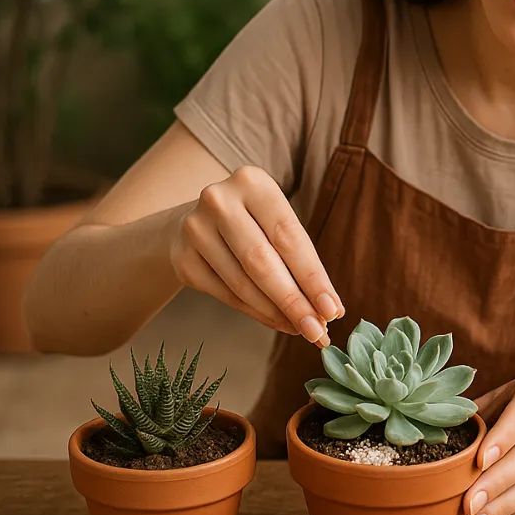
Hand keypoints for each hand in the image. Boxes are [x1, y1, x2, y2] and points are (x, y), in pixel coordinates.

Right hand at [169, 165, 341, 345]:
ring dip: (276, 312)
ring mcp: (195, 229)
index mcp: (252, 182)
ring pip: (243, 283)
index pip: (289, 236)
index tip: (333, 310)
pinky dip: (255, 312)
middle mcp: (219, 200)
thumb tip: (329, 310)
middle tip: (318, 332)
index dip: (313, 277)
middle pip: (263, 262)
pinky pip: (225, 294)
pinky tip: (276, 321)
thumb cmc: (254, 224)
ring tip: (302, 328)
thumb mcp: (277, 223)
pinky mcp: (182, 258)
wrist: (195, 221)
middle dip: (295, 302)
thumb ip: (301, 260)